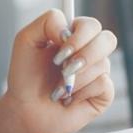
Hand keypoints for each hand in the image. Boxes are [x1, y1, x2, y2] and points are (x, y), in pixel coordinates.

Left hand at [0, 9, 116, 132]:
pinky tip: (69, 99)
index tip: (59, 48)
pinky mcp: (104, 93)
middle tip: (63, 68)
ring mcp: (99, 72)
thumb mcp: (26, 40)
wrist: (25, 109)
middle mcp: (89, 51)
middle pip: (107, 39)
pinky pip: (104, 84)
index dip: (79, 35)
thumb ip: (46, 22)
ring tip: (57, 89)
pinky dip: (81, 92)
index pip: (90, 25)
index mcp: (74, 36)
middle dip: (84, 55)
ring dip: (74, 79)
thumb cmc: (25, 76)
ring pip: (103, 64)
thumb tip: (68, 29)